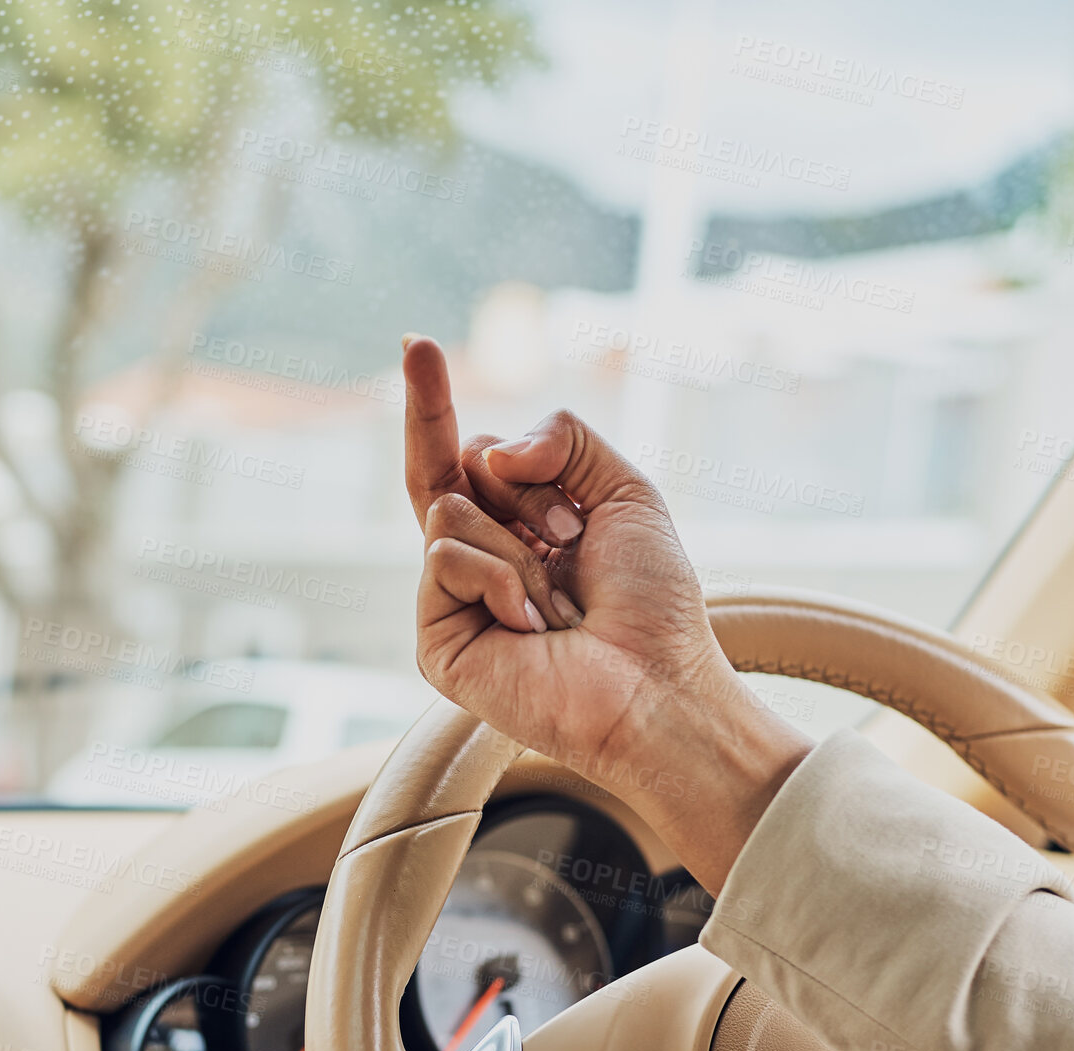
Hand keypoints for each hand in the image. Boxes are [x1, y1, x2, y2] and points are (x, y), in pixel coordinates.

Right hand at [401, 335, 810, 891]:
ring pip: (448, 508)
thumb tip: (492, 452)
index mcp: (520, 525)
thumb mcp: (626, 491)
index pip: (464, 452)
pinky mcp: (436, 638)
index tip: (418, 343)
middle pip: (450, 465)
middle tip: (573, 534)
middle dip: (525, 485)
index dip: (434, 400)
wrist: (656, 684)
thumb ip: (566, 437)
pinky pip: (443, 557)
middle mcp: (480, 555)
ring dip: (520, 543)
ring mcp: (452, 597)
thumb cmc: (652, 604)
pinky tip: (532, 624)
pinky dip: (498, 578)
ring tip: (558, 598)